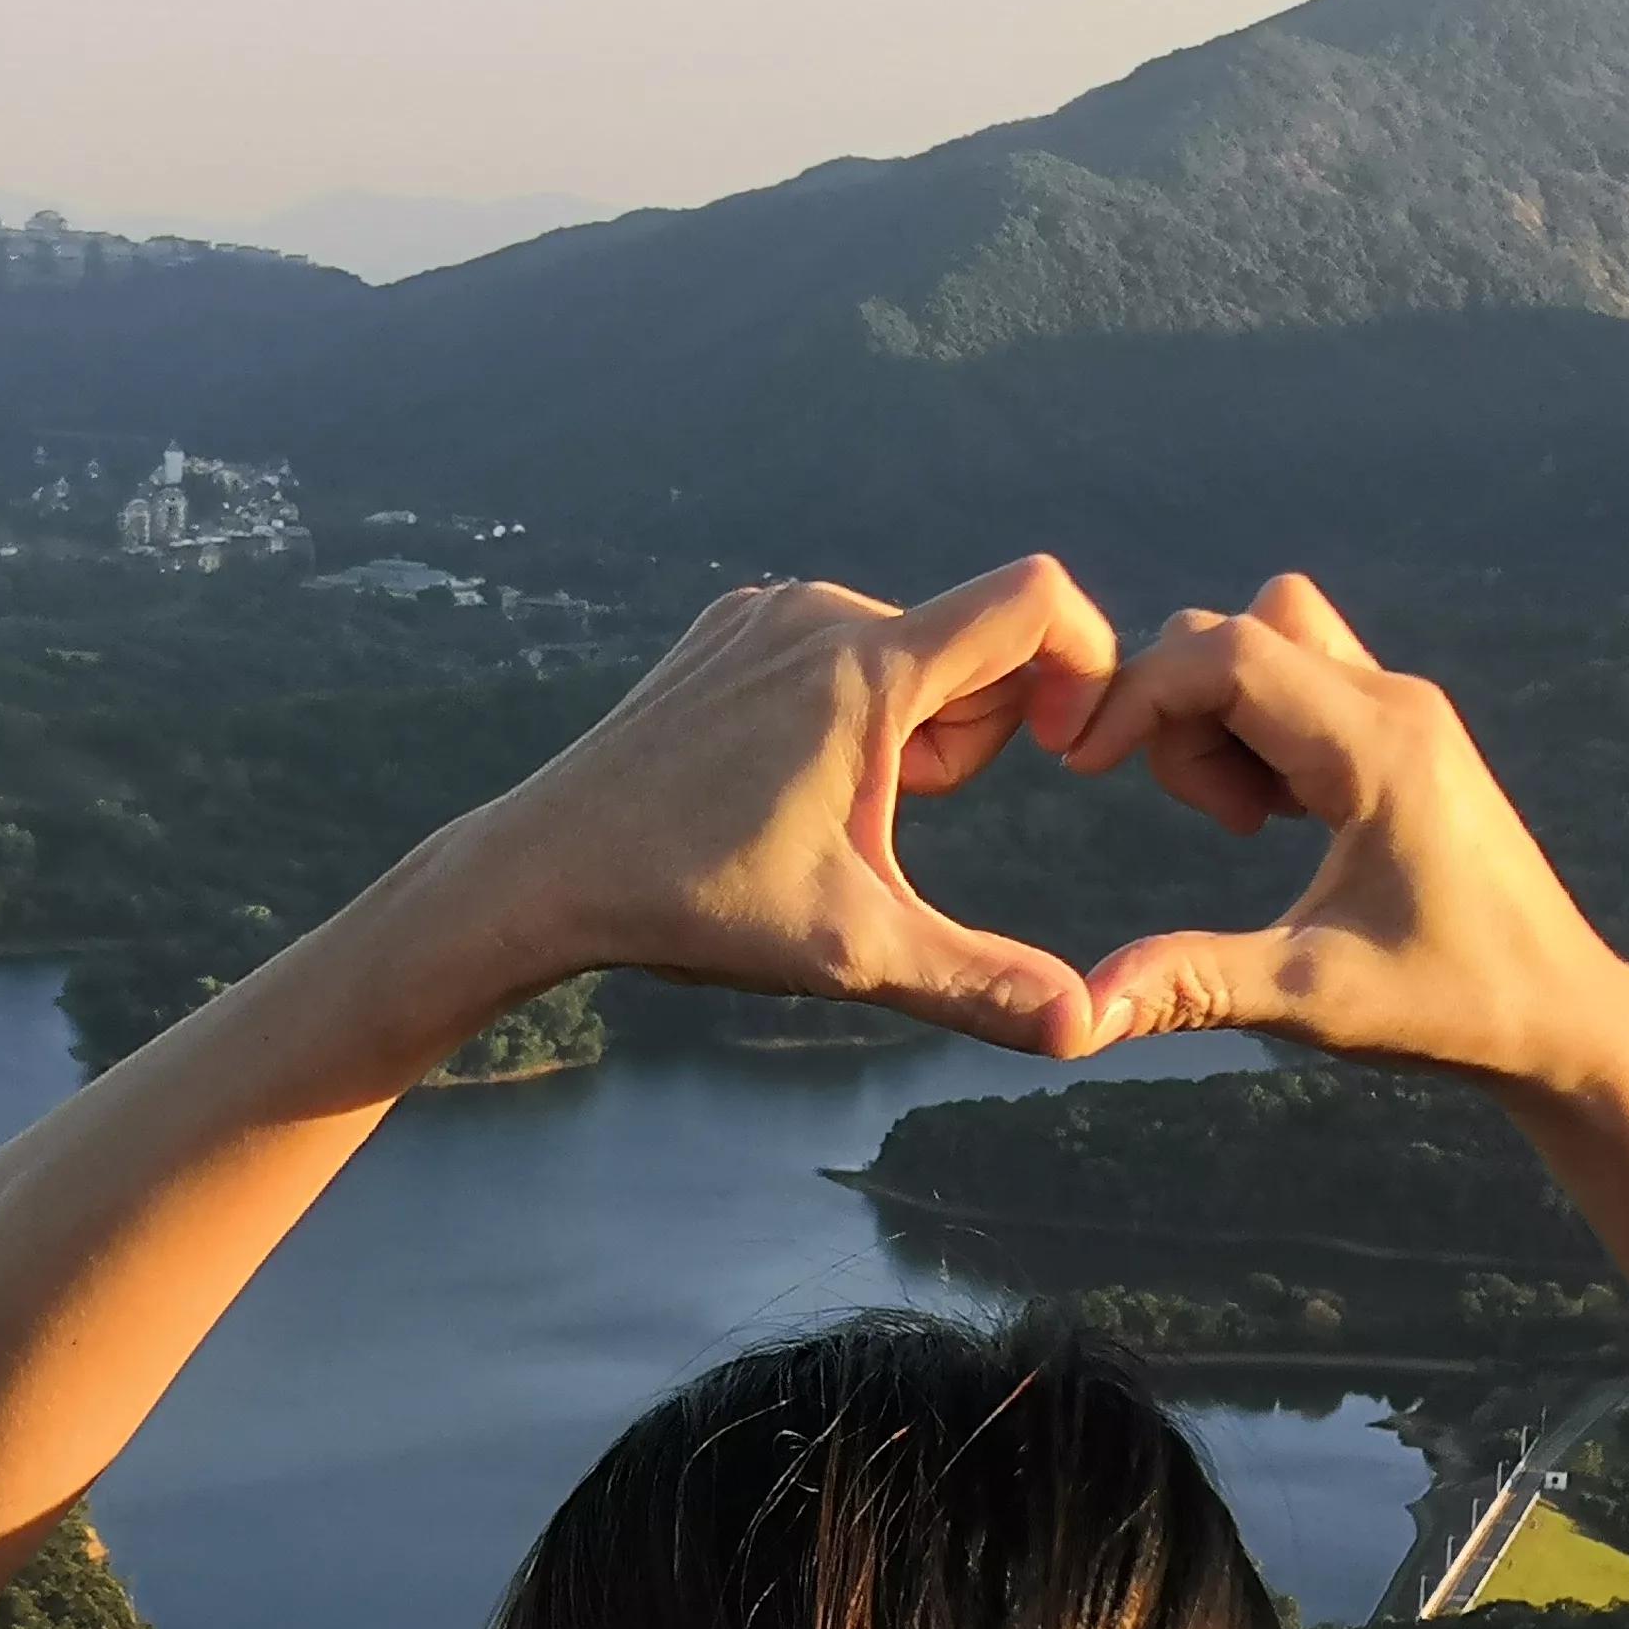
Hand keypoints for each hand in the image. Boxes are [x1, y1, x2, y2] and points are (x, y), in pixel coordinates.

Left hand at [465, 557, 1124, 1057]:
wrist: (541, 873)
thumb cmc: (689, 904)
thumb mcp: (850, 952)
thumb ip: (979, 983)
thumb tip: (1084, 1026)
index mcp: (864, 666)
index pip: (1035, 602)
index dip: (1088, 666)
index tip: (1063, 754)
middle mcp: (817, 612)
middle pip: (975, 647)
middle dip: (972, 740)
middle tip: (887, 826)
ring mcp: (764, 614)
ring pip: (906, 654)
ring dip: (909, 737)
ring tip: (826, 817)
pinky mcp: (726, 632)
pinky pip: (838, 655)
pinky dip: (847, 717)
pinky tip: (778, 790)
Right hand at [1063, 576, 1628, 1102]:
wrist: (1563, 1011)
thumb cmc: (1454, 1004)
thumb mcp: (1314, 999)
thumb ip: (1193, 985)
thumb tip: (1079, 1015)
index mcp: (1380, 747)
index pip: (1229, 652)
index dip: (1137, 692)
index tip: (1082, 764)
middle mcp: (1396, 702)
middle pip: (1239, 631)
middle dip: (1179, 710)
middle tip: (1214, 823)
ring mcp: (1403, 709)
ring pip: (1269, 639)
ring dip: (1219, 712)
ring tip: (1247, 821)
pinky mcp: (1402, 732)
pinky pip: (1298, 678)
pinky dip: (1255, 725)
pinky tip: (1273, 815)